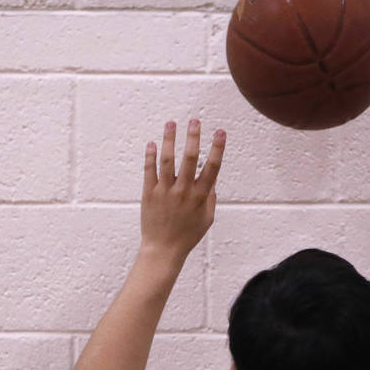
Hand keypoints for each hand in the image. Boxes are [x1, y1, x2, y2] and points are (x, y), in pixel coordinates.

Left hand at [141, 119, 225, 262]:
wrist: (163, 249)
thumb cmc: (187, 235)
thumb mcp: (207, 219)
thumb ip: (210, 198)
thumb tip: (212, 179)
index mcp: (200, 196)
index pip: (212, 167)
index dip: (217, 148)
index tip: (220, 132)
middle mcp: (183, 191)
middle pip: (190, 159)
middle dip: (193, 137)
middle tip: (195, 121)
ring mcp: (165, 191)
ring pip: (168, 160)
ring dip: (170, 140)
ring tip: (171, 123)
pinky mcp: (149, 194)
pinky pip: (149, 171)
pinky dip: (151, 156)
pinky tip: (152, 143)